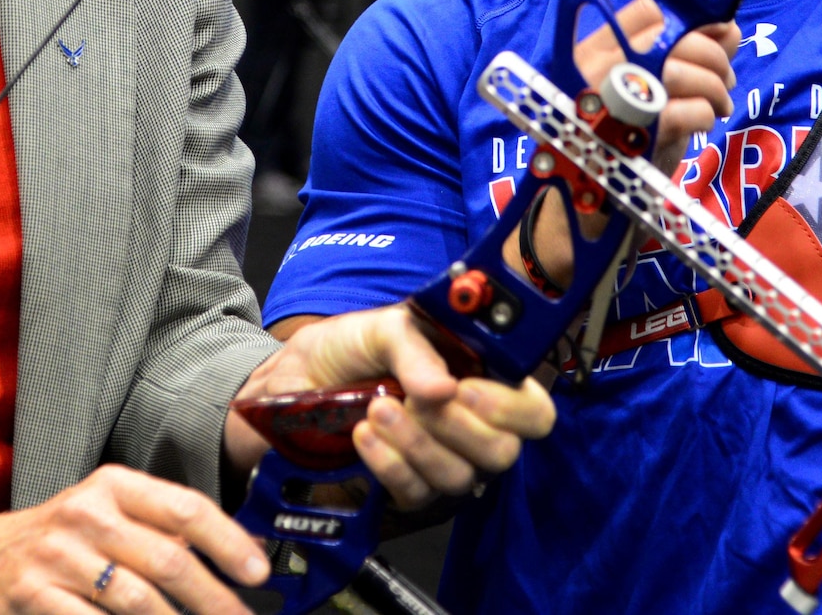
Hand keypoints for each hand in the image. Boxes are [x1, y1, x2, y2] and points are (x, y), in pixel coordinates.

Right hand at [0, 465, 264, 614]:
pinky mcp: (33, 598)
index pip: (185, 508)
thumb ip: (162, 529)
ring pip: (137, 601)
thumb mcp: (105, 515)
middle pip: (169, 561)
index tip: (256, 570)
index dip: (228, 541)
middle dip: (215, 599)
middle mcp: (87, 516)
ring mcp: (58, 559)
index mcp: (113, 487)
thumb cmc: (55, 540)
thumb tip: (239, 551)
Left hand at [226, 303, 554, 507]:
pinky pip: (415, 492)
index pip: (532, 410)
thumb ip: (415, 350)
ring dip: (418, 444)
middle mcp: (469, 424)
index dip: (511, 407)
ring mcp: (439, 460)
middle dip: (459, 428)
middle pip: (503, 451)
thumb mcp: (382, 328)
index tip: (464, 389)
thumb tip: (444, 389)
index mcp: (481, 377)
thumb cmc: (345, 349)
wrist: (289, 384)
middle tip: (416, 400)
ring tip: (376, 409)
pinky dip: (389, 463)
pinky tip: (363, 436)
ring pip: (458, 476)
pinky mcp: (405, 488)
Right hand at [570, 0, 737, 177]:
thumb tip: (728, 27)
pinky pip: (694, 109)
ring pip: (687, 73)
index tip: (712, 38)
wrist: (603, 189)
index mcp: (598, 47)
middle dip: (715, 58)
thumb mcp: (649, 82)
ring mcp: (621, 96)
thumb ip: (687, 48)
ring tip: (719, 104)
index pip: (649, 10)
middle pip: (676, 39)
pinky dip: (707, 114)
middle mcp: (603, 65)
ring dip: (716, 88)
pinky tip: (702, 123)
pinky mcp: (643, 130)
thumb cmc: (630, 126)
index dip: (691, 20)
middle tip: (726, 79)